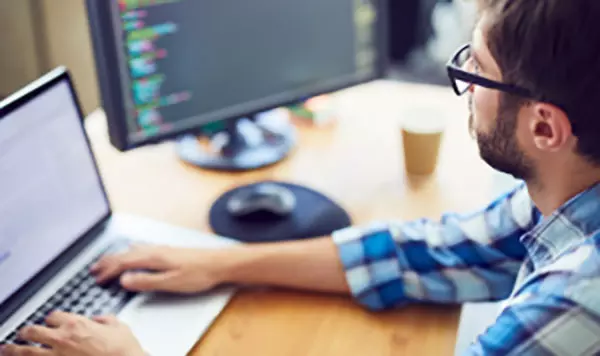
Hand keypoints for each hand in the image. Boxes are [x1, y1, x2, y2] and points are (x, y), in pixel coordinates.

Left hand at [1, 311, 144, 355]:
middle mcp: (62, 339)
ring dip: (14, 350)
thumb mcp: (119, 326)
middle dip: (25, 332)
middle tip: (22, 334)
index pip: (52, 315)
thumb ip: (106, 319)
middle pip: (32, 331)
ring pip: (26, 352)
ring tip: (6, 350)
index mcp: (77, 324)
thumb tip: (100, 319)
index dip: (51, 319)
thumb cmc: (124, 350)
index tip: (50, 321)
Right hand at [91, 245, 225, 293]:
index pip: (123, 263)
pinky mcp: (168, 251)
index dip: (108, 271)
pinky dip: (130, 253)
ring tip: (107, 262)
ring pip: (132, 251)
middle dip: (107, 262)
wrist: (219, 263)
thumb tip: (124, 279)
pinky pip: (141, 250)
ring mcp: (162, 249)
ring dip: (117, 257)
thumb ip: (146, 281)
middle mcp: (155, 250)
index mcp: (153, 257)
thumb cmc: (198, 273)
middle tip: (94, 270)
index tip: (97, 278)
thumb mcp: (170, 282)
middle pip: (125, 254)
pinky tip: (134, 253)